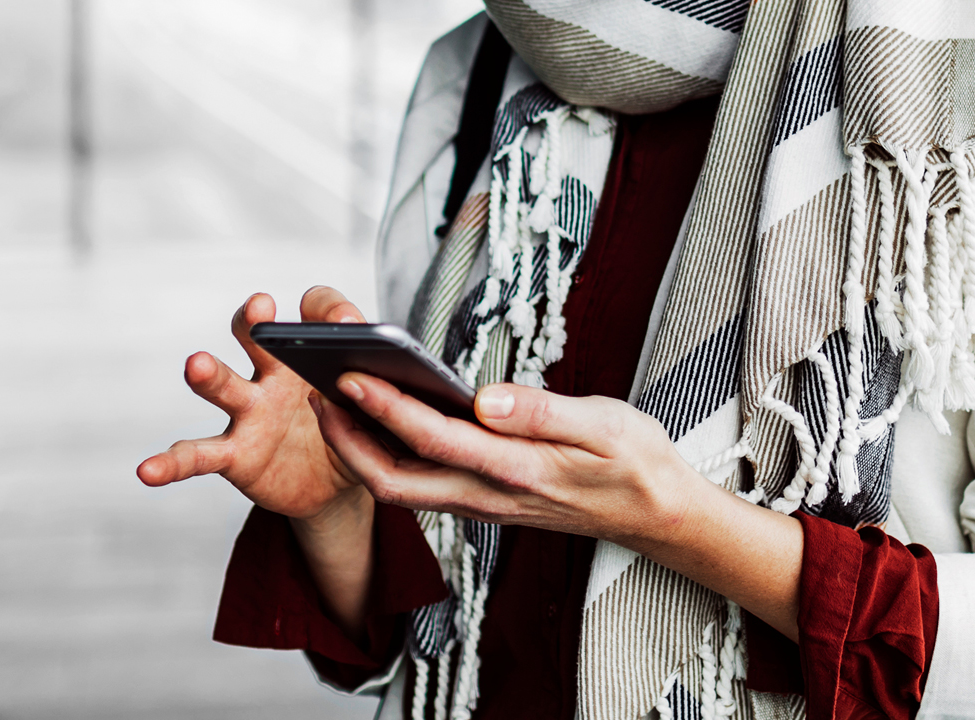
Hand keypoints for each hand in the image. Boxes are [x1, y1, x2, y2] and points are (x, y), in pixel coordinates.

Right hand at [136, 287, 368, 522]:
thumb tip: (378, 372)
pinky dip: (170, 463)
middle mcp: (273, 374)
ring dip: (210, 374)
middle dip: (254, 322)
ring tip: (196, 364)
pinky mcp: (235, 455)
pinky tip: (147, 471)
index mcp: (312, 354)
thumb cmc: (356, 431)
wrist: (337, 486)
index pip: (315, 312)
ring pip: (225, 386)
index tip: (344, 320)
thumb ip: (378, 388)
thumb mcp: (377, 409)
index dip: (328, 311)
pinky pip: (198, 456)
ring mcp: (249, 413)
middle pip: (256, 338)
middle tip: (261, 307)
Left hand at [311, 373, 698, 551]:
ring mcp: (484, 503)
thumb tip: (484, 399)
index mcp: (517, 471)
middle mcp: (490, 495)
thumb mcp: (606, 425)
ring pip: (404, 486)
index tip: (349, 375)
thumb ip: (542, 413)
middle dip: (348, 441)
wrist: (658, 516)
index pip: (434, 440)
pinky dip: (389, 455)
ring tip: (333, 400)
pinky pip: (423, 484)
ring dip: (361, 449)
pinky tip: (380, 421)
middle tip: (316, 391)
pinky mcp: (486, 500)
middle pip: (396, 480)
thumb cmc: (636, 464)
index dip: (386, 409)